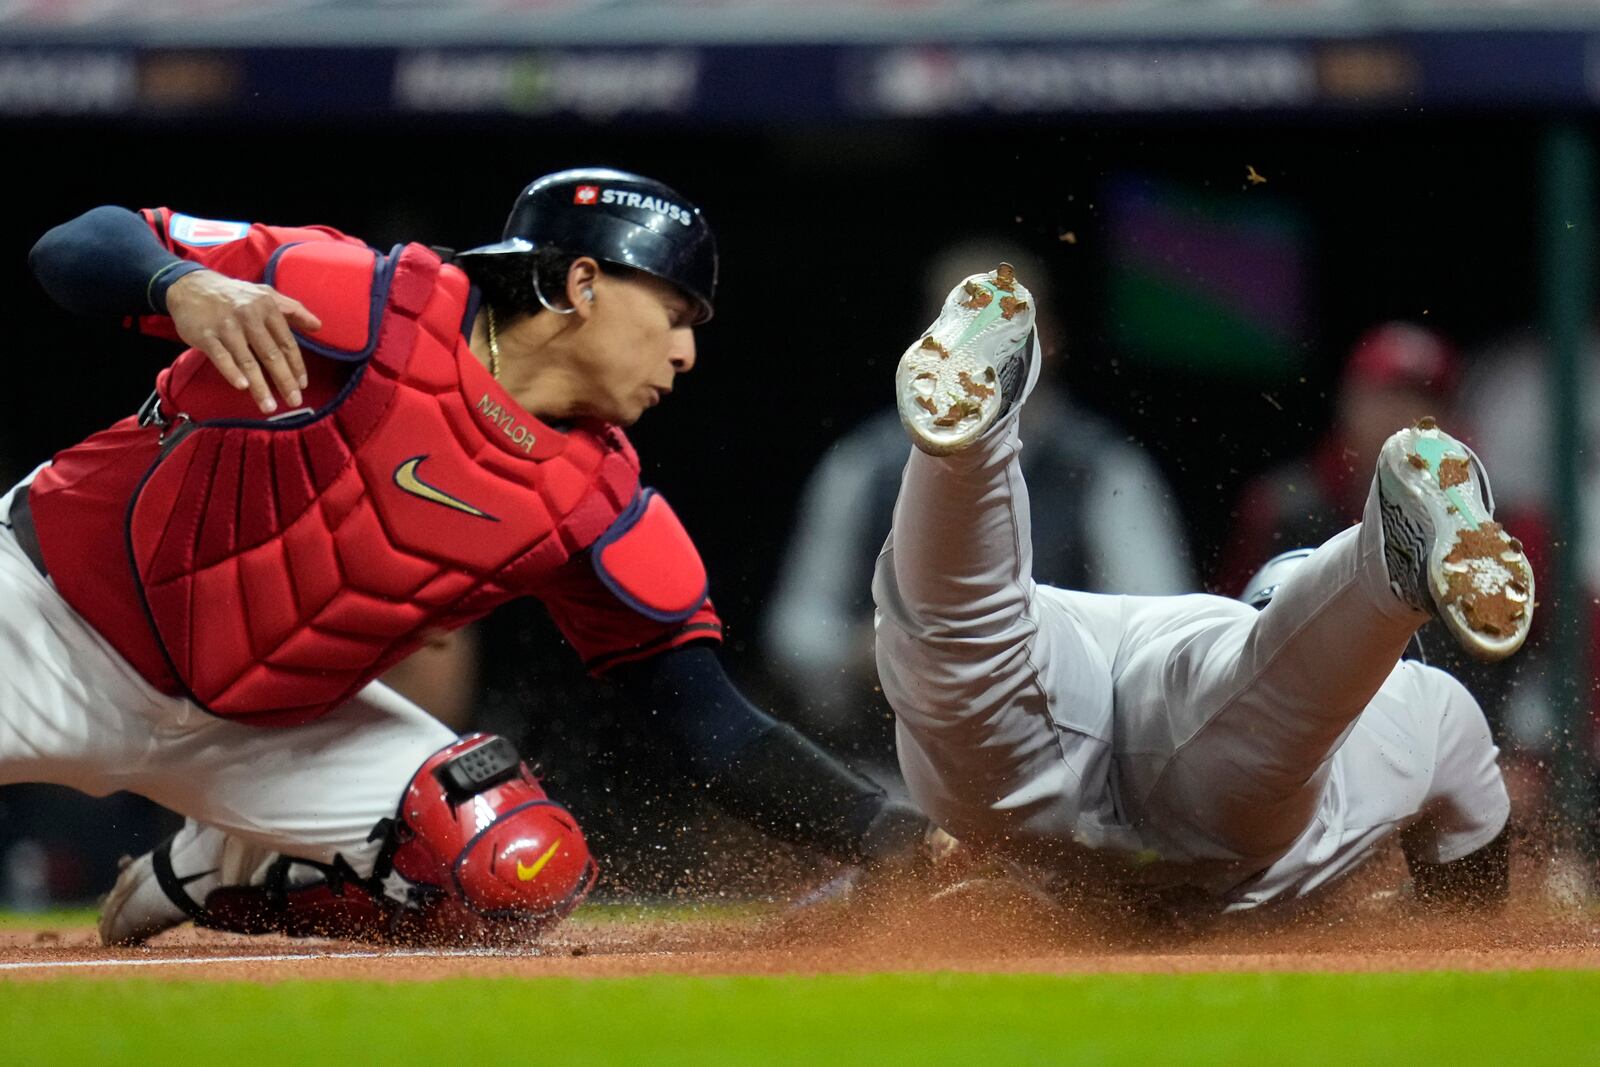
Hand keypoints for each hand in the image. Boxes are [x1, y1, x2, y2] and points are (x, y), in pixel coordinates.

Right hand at [165, 268, 320, 413]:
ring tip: (270, 406)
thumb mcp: (265, 294)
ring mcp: (226, 326)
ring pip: (247, 360)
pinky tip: (242, 387)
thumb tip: (319, 326)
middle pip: (271, 354)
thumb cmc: (234, 295)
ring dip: (260, 386)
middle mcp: (248, 316)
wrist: (190, 285)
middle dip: (285, 381)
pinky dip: (232, 372)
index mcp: (267, 308)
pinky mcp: (205, 334)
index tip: (303, 385)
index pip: (286, 342)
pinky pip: (221, 357)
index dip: (296, 365)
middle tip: (295, 402)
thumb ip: (293, 310)